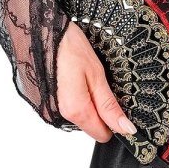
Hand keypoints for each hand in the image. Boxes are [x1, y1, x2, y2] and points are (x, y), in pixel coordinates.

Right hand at [55, 22, 138, 141]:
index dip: (114, 121)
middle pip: (90, 125)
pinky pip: (67, 107)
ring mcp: (50, 110)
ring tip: (82, 76)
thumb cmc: (69, 47)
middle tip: (97, 81)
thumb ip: (110, 105)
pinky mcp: (45, 103)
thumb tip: (126, 128)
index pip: (102, 134)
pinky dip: (74, 96)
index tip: (117, 102)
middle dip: (99, 109)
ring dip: (86, 101)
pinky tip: (72, 78)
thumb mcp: (96, 74)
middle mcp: (59, 115)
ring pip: (79, 116)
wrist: (42, 33)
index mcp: (75, 110)